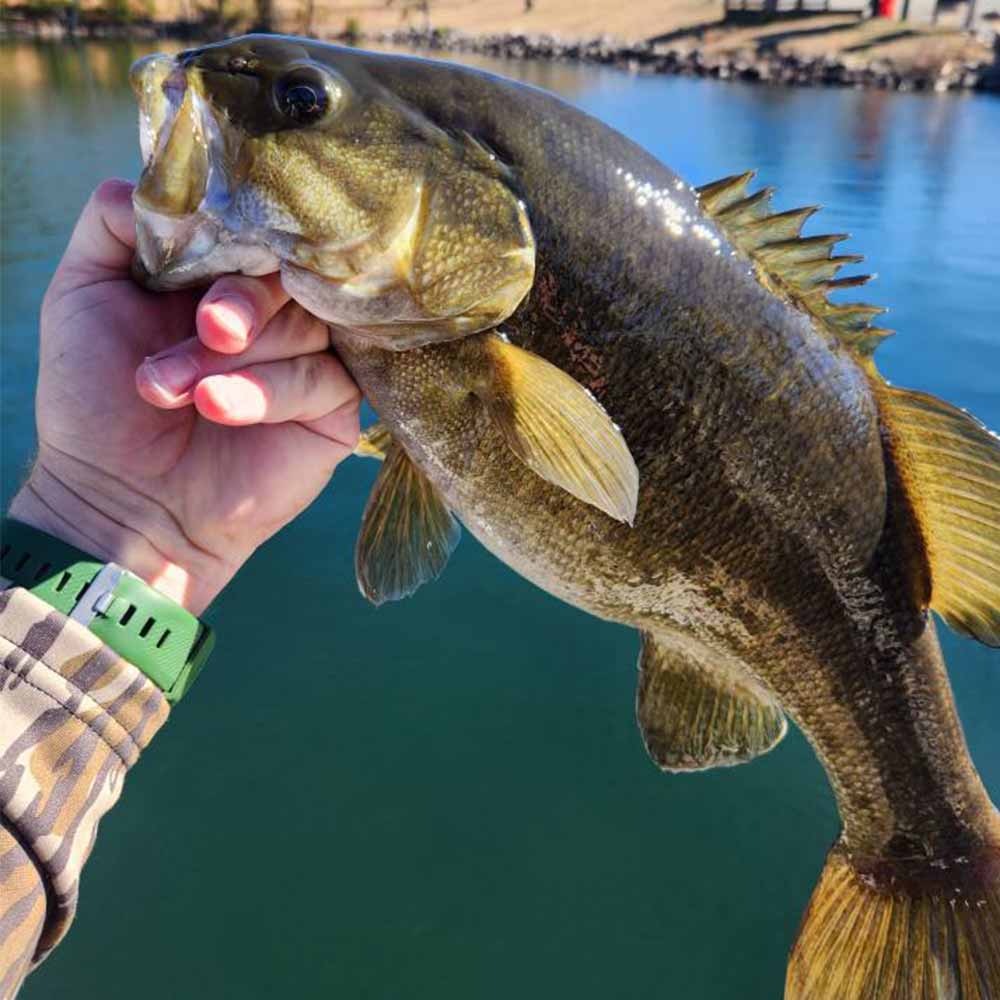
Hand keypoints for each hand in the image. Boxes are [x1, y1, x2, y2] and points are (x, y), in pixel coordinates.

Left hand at [9, 179, 360, 614]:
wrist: (119, 499)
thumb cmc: (96, 403)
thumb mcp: (81, 294)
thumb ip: (113, 224)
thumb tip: (165, 181)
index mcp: (222, 278)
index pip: (257, 231)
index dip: (238, 239)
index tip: (201, 266)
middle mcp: (272, 314)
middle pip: (293, 273)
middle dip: (243, 300)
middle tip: (206, 330)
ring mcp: (309, 361)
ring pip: (309, 325)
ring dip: (239, 358)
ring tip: (181, 394)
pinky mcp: (334, 412)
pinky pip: (326, 378)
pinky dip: (268, 391)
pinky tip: (220, 411)